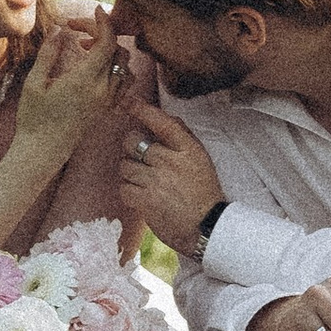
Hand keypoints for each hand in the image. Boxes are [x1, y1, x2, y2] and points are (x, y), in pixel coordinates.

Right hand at [10, 9, 121, 156]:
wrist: (42, 151)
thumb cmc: (33, 118)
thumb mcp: (34, 82)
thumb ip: (49, 53)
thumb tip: (61, 31)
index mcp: (84, 81)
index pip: (107, 42)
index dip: (103, 21)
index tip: (95, 9)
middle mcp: (102, 90)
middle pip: (118, 50)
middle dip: (102, 33)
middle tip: (78, 30)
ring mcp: (107, 101)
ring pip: (125, 66)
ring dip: (110, 50)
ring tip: (85, 48)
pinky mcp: (107, 109)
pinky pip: (124, 83)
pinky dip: (116, 68)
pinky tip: (94, 67)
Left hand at [117, 104, 222, 252]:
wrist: (207, 228)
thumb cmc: (203, 194)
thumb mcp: (200, 160)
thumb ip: (182, 139)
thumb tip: (162, 118)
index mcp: (188, 149)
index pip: (162, 122)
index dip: (142, 109)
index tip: (129, 102)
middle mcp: (171, 161)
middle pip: (133, 142)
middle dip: (131, 149)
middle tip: (139, 159)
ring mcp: (157, 180)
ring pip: (125, 166)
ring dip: (130, 174)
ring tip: (145, 183)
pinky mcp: (145, 200)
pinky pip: (124, 188)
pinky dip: (129, 192)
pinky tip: (141, 197)